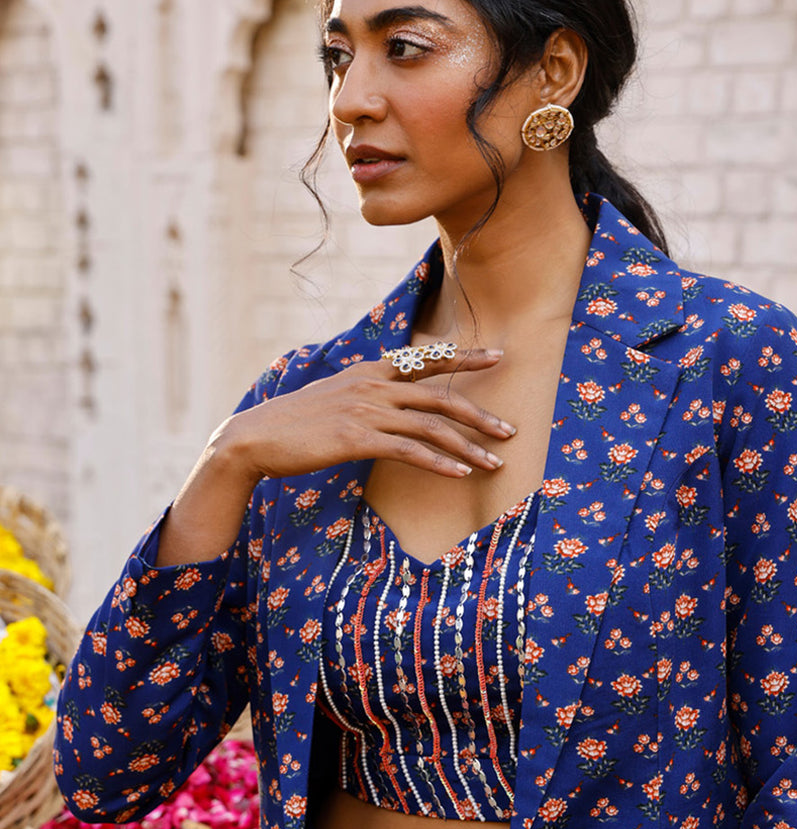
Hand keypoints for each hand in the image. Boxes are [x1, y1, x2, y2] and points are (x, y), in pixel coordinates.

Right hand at [219, 347, 514, 485]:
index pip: (427, 359)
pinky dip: (440, 462)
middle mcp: (374, 385)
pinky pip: (410, 450)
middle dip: (481, 414)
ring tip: (496, 463)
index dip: (466, 356)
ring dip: (470, 446)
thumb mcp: (336, 397)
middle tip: (511, 431)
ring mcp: (366, 410)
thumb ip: (368, 396)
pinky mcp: (357, 438)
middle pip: (441, 395)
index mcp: (371, 370)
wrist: (255, 437)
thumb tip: (394, 404)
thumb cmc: (295, 423)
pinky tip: (461, 473)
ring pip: (432, 426)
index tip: (499, 355)